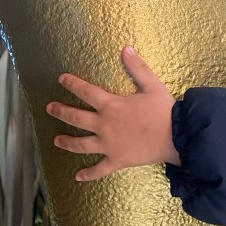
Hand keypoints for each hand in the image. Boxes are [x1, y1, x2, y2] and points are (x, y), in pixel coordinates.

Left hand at [46, 46, 179, 180]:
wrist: (176, 137)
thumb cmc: (164, 111)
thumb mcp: (152, 85)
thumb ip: (137, 67)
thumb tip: (125, 48)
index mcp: (111, 106)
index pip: (85, 92)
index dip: (72, 84)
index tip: (61, 79)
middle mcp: (104, 125)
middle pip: (76, 118)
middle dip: (60, 112)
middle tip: (50, 108)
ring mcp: (108, 145)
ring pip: (81, 145)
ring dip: (66, 142)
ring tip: (56, 141)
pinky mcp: (117, 160)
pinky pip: (99, 169)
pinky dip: (88, 174)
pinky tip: (78, 177)